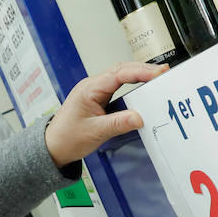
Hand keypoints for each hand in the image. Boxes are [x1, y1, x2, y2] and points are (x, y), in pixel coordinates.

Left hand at [44, 62, 166, 167]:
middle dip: (143, 70)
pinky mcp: (98, 97)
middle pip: (121, 70)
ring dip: (138, 75)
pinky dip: (132, 84)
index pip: (119, 74)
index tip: (158, 73)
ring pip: (120, 75)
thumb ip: (118, 124)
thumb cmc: (67, 138)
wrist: (53, 146)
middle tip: (164, 73)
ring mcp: (95, 90)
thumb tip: (140, 117)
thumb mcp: (95, 132)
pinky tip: (143, 87)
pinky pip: (117, 85)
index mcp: (89, 89)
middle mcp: (92, 85)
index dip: (140, 72)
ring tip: (158, 77)